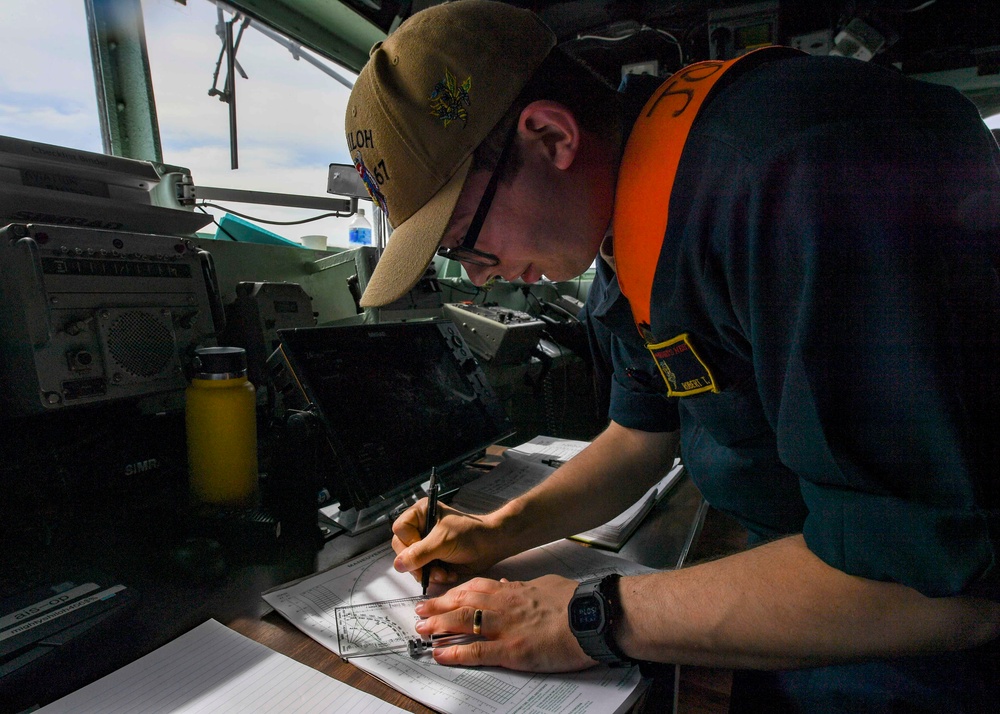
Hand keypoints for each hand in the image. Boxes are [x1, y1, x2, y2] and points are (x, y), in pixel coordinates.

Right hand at [391, 501, 506, 586]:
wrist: (491, 546)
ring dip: (427, 572)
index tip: (424, 550)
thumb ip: (419, 553)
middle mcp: (420, 527)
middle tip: (430, 571)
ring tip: (443, 573)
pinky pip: (423, 571)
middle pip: (402, 549)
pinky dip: (434, 576)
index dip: (409, 543)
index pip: (400, 530)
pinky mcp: (432, 558)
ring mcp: (426, 544)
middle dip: (418, 563)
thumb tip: (398, 565)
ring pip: (411, 564)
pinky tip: (448, 574)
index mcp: (421, 513)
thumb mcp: (442, 542)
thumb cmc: (470, 536)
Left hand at [412, 575, 595, 671]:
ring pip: (463, 622)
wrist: (592, 616)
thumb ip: (523, 586)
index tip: (440, 594)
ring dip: (438, 625)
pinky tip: (440, 655)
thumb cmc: (576, 602)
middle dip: (438, 606)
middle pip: (462, 602)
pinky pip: (477, 651)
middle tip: (419, 610)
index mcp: (514, 590)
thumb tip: (506, 583)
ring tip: (421, 629)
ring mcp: (506, 628)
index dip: (453, 592)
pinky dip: (455, 653)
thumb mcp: (546, 585)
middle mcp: (504, 605)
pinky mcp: (513, 650)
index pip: (475, 587)